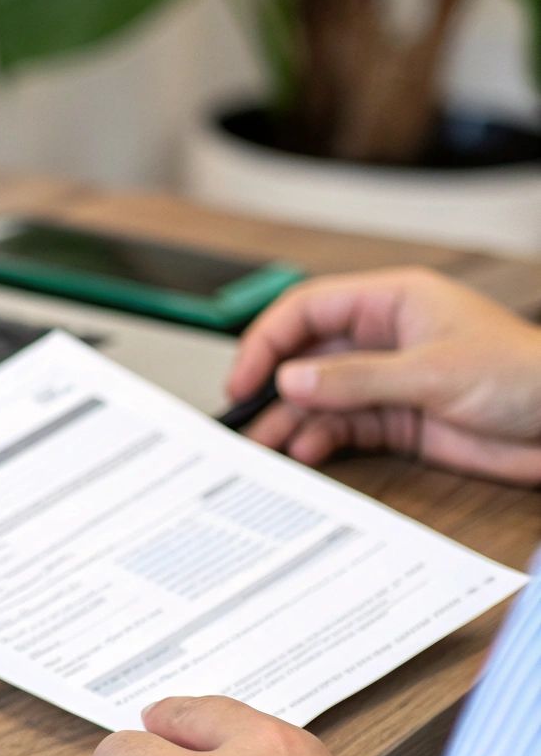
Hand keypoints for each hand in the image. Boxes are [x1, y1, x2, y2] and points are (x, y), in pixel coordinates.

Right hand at [227, 266, 540, 484]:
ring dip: (291, 420)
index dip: (269, 340)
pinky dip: (321, 441)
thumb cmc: (529, 376)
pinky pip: (344, 428)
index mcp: (392, 302)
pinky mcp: (400, 420)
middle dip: (273, 385)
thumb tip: (292, 380)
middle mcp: (384, 339)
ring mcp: (389, 381)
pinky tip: (307, 453)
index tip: (246, 376)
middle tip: (243, 415)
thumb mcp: (433, 372)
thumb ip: (356, 379)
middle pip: (307, 355)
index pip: (308, 309)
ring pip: (320, 397)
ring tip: (265, 445)